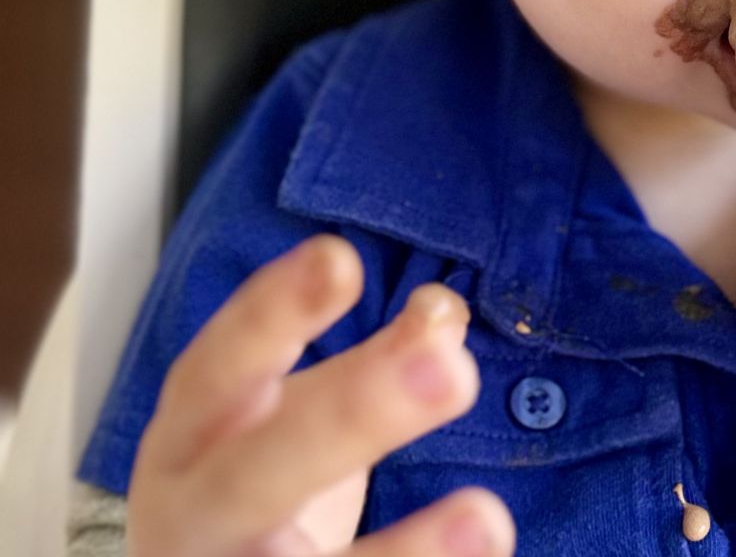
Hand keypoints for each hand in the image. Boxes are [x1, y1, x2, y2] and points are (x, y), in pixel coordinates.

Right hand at [127, 235, 515, 556]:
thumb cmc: (249, 490)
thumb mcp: (288, 419)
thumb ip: (367, 365)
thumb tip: (442, 313)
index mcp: (195, 436)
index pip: (222, 367)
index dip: (273, 315)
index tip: (339, 259)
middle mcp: (198, 512)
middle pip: (257, 472)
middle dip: (353, 419)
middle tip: (453, 372)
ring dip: (403, 553)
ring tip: (489, 518)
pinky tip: (487, 549)